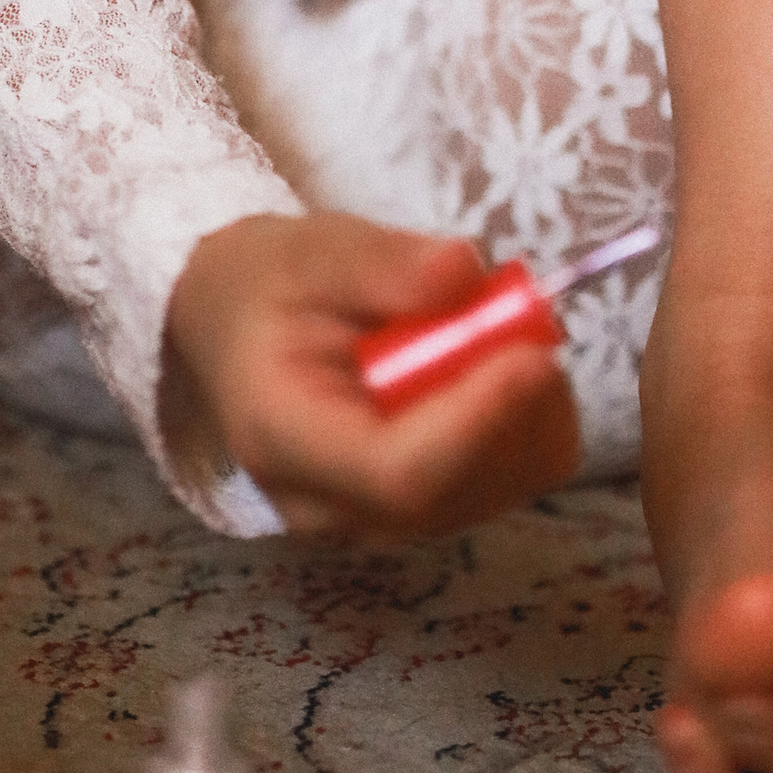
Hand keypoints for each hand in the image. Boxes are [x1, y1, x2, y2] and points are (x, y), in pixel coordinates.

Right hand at [164, 212, 579, 542]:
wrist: (239, 331)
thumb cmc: (270, 288)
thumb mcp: (308, 250)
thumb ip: (380, 262)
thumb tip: (464, 272)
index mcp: (283, 438)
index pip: (394, 472)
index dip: (476, 422)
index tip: (533, 355)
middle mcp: (328, 507)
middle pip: (453, 492)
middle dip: (514, 408)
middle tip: (529, 319)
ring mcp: (374, 523)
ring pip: (492, 493)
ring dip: (529, 412)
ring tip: (504, 331)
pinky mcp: (416, 514)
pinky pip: (505, 486)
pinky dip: (531, 427)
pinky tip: (504, 368)